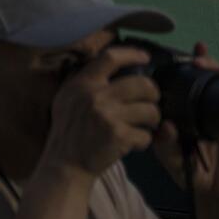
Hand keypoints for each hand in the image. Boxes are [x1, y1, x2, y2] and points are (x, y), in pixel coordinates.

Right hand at [42, 44, 161, 178]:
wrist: (65, 164)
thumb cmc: (68, 131)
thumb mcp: (67, 99)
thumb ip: (86, 83)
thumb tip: (113, 68)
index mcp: (82, 84)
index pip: (110, 58)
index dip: (132, 54)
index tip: (145, 58)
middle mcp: (95, 95)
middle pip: (142, 84)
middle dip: (153, 95)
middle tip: (150, 103)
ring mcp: (108, 115)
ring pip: (150, 111)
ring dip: (152, 121)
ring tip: (143, 127)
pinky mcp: (119, 136)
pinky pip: (146, 135)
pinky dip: (144, 141)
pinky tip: (133, 144)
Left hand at [151, 42, 218, 218]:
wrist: (215, 192)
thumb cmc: (191, 171)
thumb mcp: (169, 155)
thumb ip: (164, 141)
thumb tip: (166, 124)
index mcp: (194, 110)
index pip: (195, 81)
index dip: (194, 64)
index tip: (190, 52)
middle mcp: (214, 108)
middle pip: (215, 77)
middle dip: (209, 64)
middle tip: (199, 61)